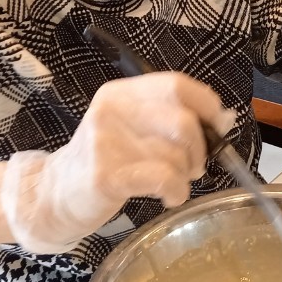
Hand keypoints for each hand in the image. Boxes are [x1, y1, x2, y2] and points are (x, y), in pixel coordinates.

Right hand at [1, 73, 232, 254]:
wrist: (56, 194)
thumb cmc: (106, 161)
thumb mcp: (134, 129)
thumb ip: (173, 118)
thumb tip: (225, 119)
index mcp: (122, 93)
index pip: (176, 85)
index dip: (206, 106)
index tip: (216, 127)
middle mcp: (113, 110)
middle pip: (184, 121)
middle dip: (201, 149)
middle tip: (193, 166)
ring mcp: (107, 142)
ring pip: (176, 154)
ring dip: (186, 176)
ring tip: (173, 183)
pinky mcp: (107, 175)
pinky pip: (163, 178)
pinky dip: (177, 191)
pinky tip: (170, 196)